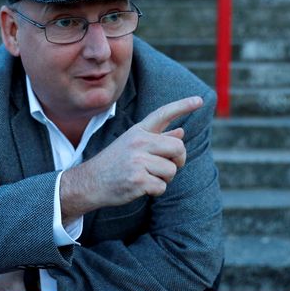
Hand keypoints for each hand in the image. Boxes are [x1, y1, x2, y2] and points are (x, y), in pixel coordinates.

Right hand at [60, 96, 202, 220]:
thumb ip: (157, 138)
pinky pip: (162, 187)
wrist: (89, 182)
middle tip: (168, 166)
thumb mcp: (132, 145)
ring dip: (164, 178)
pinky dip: (155, 191)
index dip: (183, 105)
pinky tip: (140, 188)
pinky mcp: (137, 179)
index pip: (163, 114)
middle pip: (178, 147)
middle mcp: (138, 142)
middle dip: (178, 160)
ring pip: (171, 170)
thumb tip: (181, 130)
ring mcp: (137, 161)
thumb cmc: (114, 163)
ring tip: (146, 177)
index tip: (200, 100)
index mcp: (138, 131)